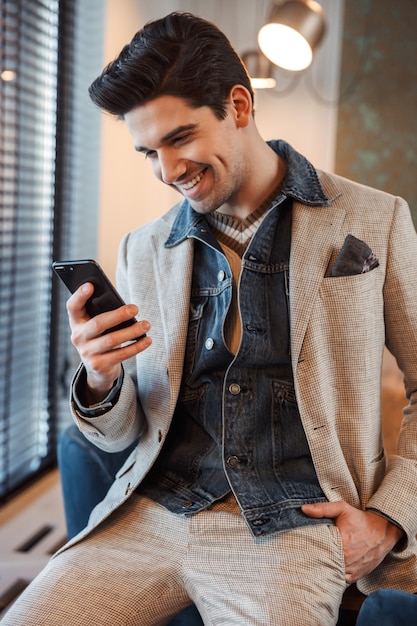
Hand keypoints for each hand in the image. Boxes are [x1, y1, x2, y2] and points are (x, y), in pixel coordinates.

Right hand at [67, 282, 151, 402]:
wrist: (98, 368)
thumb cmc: (101, 337)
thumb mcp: (98, 325)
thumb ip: (104, 313)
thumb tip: (126, 306)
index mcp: (76, 322)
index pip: (73, 307)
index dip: (79, 296)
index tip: (91, 285)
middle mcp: (78, 337)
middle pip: (98, 323)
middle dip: (118, 315)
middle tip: (135, 308)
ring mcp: (87, 353)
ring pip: (111, 340)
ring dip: (131, 331)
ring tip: (146, 324)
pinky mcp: (99, 365)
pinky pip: (121, 355)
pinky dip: (136, 347)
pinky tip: (147, 340)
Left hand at [301, 501, 402, 582]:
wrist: (383, 531)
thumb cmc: (361, 519)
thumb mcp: (342, 508)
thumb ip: (322, 509)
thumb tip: (304, 509)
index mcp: (342, 544)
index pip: (318, 551)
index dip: (309, 550)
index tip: (302, 547)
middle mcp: (347, 560)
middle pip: (324, 564)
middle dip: (315, 561)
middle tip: (306, 556)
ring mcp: (352, 570)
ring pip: (332, 574)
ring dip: (325, 570)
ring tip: (316, 564)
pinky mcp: (357, 576)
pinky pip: (342, 580)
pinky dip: (335, 576)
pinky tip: (329, 569)